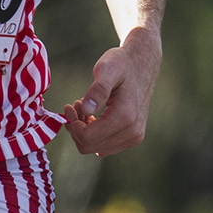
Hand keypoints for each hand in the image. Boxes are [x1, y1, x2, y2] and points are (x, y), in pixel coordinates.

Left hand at [64, 26, 161, 156]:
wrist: (143, 64)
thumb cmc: (122, 64)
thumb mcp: (107, 69)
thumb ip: (98, 89)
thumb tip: (87, 109)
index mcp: (126, 117)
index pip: (87, 138)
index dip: (72, 125)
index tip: (70, 105)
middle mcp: (133, 131)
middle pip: (89, 146)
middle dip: (77, 128)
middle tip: (76, 105)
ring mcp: (135, 136)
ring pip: (95, 148)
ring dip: (85, 131)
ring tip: (85, 108)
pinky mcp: (134, 137)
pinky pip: (105, 146)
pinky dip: (95, 134)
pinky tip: (95, 116)